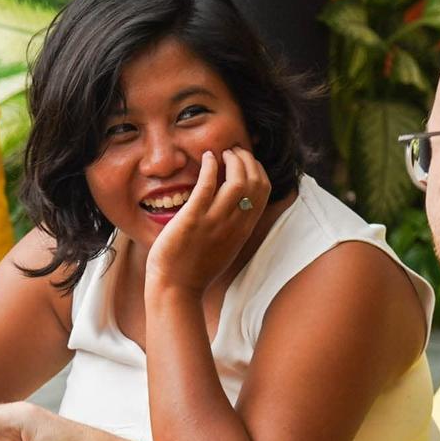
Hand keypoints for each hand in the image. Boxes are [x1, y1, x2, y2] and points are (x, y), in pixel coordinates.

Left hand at [143, 147, 271, 299]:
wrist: (176, 290)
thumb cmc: (195, 270)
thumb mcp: (224, 246)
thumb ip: (232, 226)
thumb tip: (233, 208)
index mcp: (243, 230)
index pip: (263, 190)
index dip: (257, 169)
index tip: (244, 160)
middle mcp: (234, 224)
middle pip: (255, 181)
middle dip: (247, 159)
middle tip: (232, 150)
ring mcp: (215, 222)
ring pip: (237, 180)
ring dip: (232, 159)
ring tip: (221, 152)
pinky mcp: (193, 220)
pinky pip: (207, 185)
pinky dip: (210, 166)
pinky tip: (206, 158)